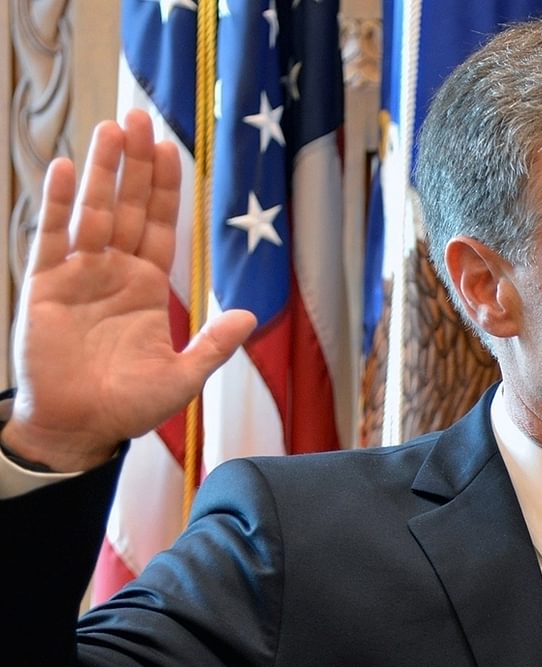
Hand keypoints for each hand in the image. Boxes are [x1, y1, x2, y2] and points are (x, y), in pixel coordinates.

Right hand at [3, 109, 256, 470]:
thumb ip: (212, 346)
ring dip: (103, 172)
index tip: (172, 149)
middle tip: (141, 118)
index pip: (160, 227)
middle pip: (128, 208)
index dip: (165, 189)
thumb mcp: (181, 378)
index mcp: (146, 289)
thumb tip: (250, 315)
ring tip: (111, 129)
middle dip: (135, 165)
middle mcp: (113, 274)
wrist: (77, 427)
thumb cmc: (129, 407)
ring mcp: (78, 276)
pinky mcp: (45, 285)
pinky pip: (52, 237)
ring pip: (93, 212)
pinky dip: (59, 204)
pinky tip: (69, 170)